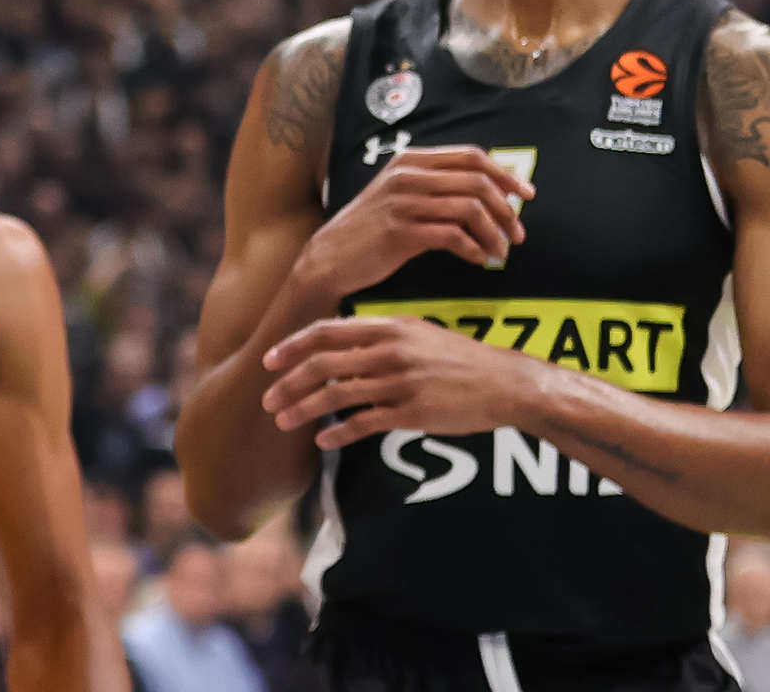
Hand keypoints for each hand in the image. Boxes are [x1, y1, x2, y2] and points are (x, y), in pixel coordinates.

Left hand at [261, 314, 547, 449]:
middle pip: (323, 364)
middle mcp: (389, 351)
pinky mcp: (412, 413)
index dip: (293, 346)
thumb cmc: (458, 358)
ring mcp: (399, 383)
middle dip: (288, 382)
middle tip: (266, 398)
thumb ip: (379, 335)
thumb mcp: (417, 333)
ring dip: (303, 409)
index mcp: (388, 327)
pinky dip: (338, 433)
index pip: (327, 332)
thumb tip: (342, 344)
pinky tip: (322, 441)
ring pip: (336, 395)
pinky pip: (364, 423)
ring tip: (283, 421)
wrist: (503, 383)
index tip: (269, 360)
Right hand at [296, 146, 532, 300]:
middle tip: (518, 234)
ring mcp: (403, 202)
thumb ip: (436, 185)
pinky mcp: (401, 232)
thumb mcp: (400, 194)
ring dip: (494, 234)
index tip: (527, 194)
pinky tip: (479, 260)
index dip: (505, 174)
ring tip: (500, 252)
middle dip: (506, 209)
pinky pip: (453, 236)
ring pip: (470, 209)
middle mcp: (407, 175)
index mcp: (411, 160)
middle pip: (477, 181)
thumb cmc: (372, 228)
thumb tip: (489, 190)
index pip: (471, 156)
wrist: (332, 256)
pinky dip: (474, 249)